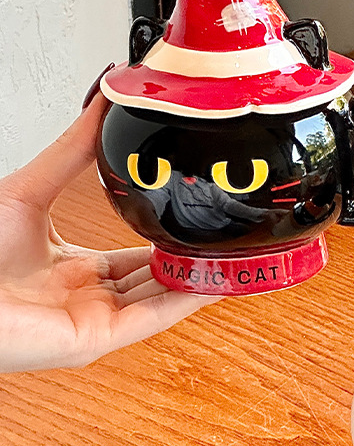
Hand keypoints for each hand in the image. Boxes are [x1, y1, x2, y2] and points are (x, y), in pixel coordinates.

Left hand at [0, 84, 220, 372]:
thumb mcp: (31, 189)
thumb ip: (73, 151)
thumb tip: (103, 105)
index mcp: (73, 270)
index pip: (135, 259)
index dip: (168, 240)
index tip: (196, 221)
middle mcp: (88, 298)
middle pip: (156, 280)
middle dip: (191, 261)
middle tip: (225, 239)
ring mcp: (94, 320)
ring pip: (162, 301)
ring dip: (197, 279)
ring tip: (231, 258)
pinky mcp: (95, 339)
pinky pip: (151, 319)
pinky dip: (185, 300)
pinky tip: (210, 280)